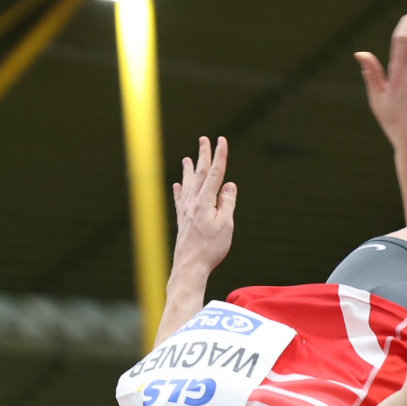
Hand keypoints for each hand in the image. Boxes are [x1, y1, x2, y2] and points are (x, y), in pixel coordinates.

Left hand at [171, 136, 236, 274]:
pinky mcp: (181, 221)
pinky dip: (179, 190)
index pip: (215, 174)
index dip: (219, 156)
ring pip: (188, 185)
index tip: (221, 140)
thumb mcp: (226, 225)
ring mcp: (185, 211)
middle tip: (204, 139)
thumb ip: (228, 203)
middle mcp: (193, 202)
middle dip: (203, 156)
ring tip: (187, 158)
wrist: (189, 266)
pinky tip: (177, 185)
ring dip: (189, 170)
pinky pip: (179, 200)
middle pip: (199, 174)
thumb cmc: (210, 248)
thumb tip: (229, 185)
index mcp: (205, 202)